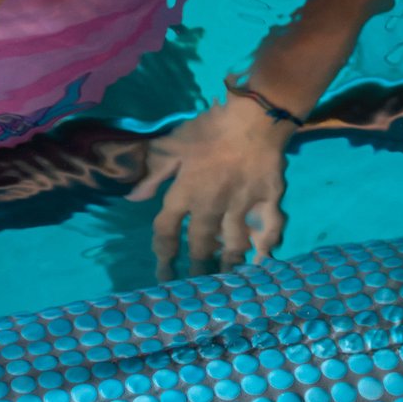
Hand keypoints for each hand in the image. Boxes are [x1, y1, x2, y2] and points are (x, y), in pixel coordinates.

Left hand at [126, 93, 291, 278]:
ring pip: (233, 244)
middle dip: (195, 267)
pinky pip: (269, 230)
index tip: (163, 272)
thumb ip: (153, 173)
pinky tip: (264, 261)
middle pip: (200, 245)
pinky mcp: (269, 201)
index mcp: (185, 193)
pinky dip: (267, 248)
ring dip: (227, 263)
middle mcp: (211, 207)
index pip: (166, 231)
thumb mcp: (172, 145)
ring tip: (225, 279)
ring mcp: (242, 207)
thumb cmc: (210, 128)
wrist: (254, 117)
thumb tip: (133, 198)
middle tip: (194, 284)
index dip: (162, 255)